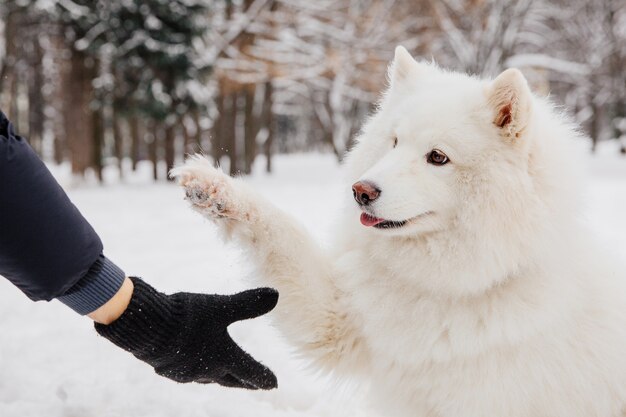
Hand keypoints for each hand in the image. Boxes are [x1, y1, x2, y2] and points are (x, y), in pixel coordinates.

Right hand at [94, 277, 278, 389]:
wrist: (146, 328)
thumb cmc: (187, 318)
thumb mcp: (221, 307)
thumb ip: (248, 304)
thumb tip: (276, 296)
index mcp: (224, 358)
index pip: (250, 371)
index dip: (263, 376)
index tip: (274, 383)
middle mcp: (207, 371)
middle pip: (231, 380)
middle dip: (244, 382)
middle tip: (255, 386)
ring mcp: (186, 373)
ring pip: (209, 379)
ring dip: (221, 378)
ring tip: (226, 376)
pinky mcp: (168, 369)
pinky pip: (189, 374)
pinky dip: (198, 371)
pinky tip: (193, 366)